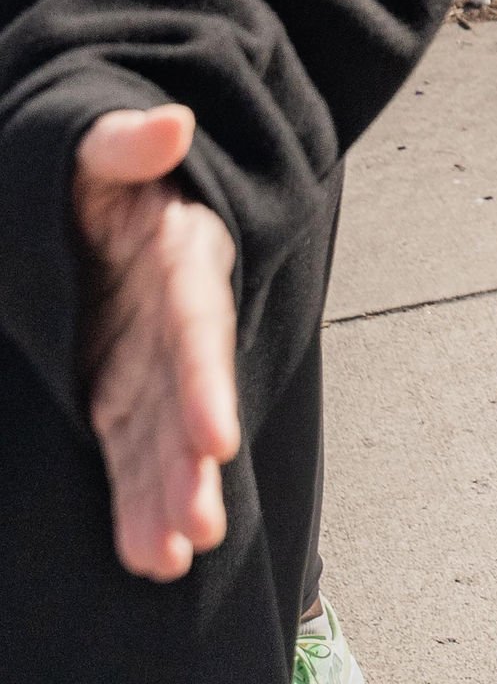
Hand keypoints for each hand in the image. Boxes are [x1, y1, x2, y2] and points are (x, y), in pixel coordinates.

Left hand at [73, 106, 238, 581]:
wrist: (93, 195)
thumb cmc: (94, 169)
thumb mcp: (95, 146)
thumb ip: (124, 142)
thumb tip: (171, 125)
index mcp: (181, 259)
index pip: (195, 327)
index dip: (206, 382)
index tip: (216, 438)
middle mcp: (174, 322)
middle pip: (187, 403)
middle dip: (191, 468)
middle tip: (197, 528)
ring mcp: (149, 363)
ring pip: (163, 443)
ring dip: (169, 500)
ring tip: (171, 558)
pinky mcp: (119, 392)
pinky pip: (131, 455)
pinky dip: (139, 504)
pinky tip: (146, 556)